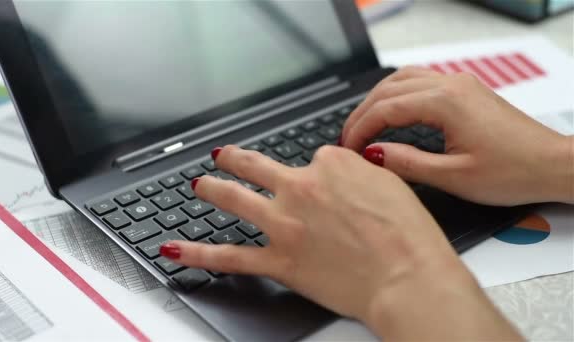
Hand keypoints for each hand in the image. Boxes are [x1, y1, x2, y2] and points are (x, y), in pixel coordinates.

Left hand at [159, 145, 505, 337]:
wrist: (406, 276)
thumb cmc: (408, 234)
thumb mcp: (390, 183)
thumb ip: (357, 172)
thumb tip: (342, 169)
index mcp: (330, 165)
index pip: (309, 158)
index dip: (313, 170)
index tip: (317, 180)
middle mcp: (300, 188)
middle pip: (255, 165)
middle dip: (235, 159)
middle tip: (223, 155)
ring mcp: (284, 224)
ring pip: (234, 199)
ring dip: (212, 189)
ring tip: (199, 185)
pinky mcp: (278, 260)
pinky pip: (229, 256)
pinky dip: (198, 253)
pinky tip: (174, 248)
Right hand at [342, 67, 573, 205]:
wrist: (553, 164)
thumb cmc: (513, 172)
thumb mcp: (453, 177)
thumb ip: (407, 163)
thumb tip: (373, 155)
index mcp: (445, 102)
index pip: (384, 109)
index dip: (360, 130)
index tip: (348, 150)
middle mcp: (450, 85)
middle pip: (388, 89)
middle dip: (362, 114)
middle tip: (348, 141)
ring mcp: (459, 84)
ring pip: (402, 79)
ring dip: (377, 100)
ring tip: (363, 126)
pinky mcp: (466, 90)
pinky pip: (420, 81)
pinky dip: (397, 94)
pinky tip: (391, 112)